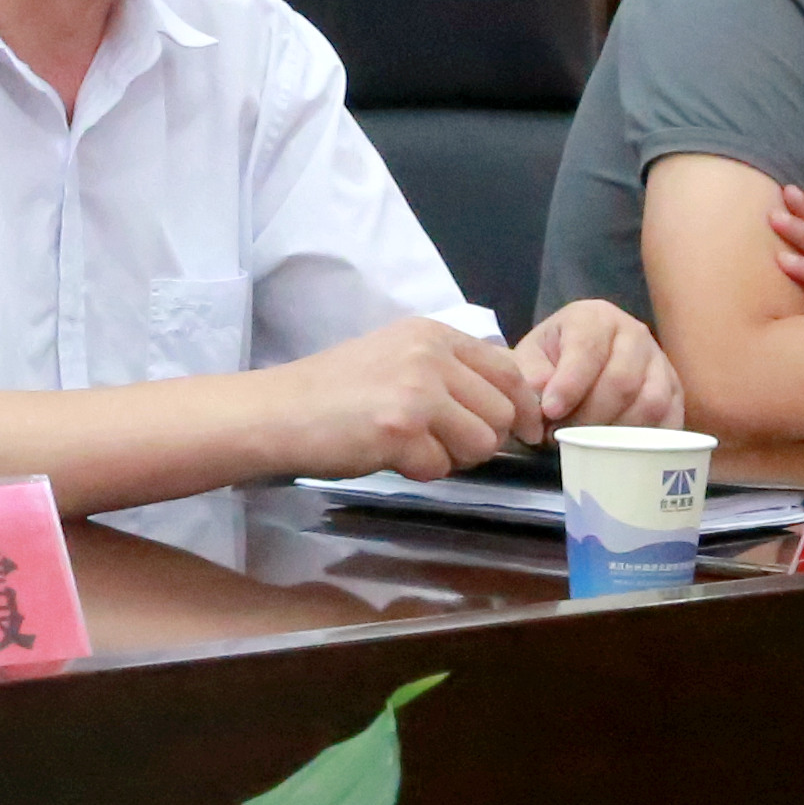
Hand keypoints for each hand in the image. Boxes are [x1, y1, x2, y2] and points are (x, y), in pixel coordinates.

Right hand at [256, 316, 536, 481]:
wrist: (279, 411)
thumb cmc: (335, 391)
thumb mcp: (397, 357)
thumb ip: (447, 370)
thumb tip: (507, 405)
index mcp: (432, 334)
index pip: (508, 370)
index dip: (523, 407)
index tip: (524, 432)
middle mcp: (430, 355)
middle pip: (503, 412)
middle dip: (483, 438)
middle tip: (444, 443)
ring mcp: (417, 391)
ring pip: (482, 443)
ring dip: (454, 456)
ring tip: (414, 447)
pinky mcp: (401, 430)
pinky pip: (442, 467)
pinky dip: (420, 471)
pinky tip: (389, 455)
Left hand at [496, 300, 681, 441]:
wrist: (579, 358)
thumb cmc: (553, 358)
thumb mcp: (531, 358)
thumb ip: (531, 377)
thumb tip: (543, 405)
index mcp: (594, 317)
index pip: (588, 350)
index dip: (570, 385)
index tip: (551, 412)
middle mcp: (634, 333)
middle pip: (622, 381)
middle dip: (590, 416)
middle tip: (565, 436)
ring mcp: (659, 362)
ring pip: (650, 402)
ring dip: (618, 432)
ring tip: (590, 445)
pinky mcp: (675, 390)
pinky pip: (671, 419)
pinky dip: (648, 441)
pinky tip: (621, 451)